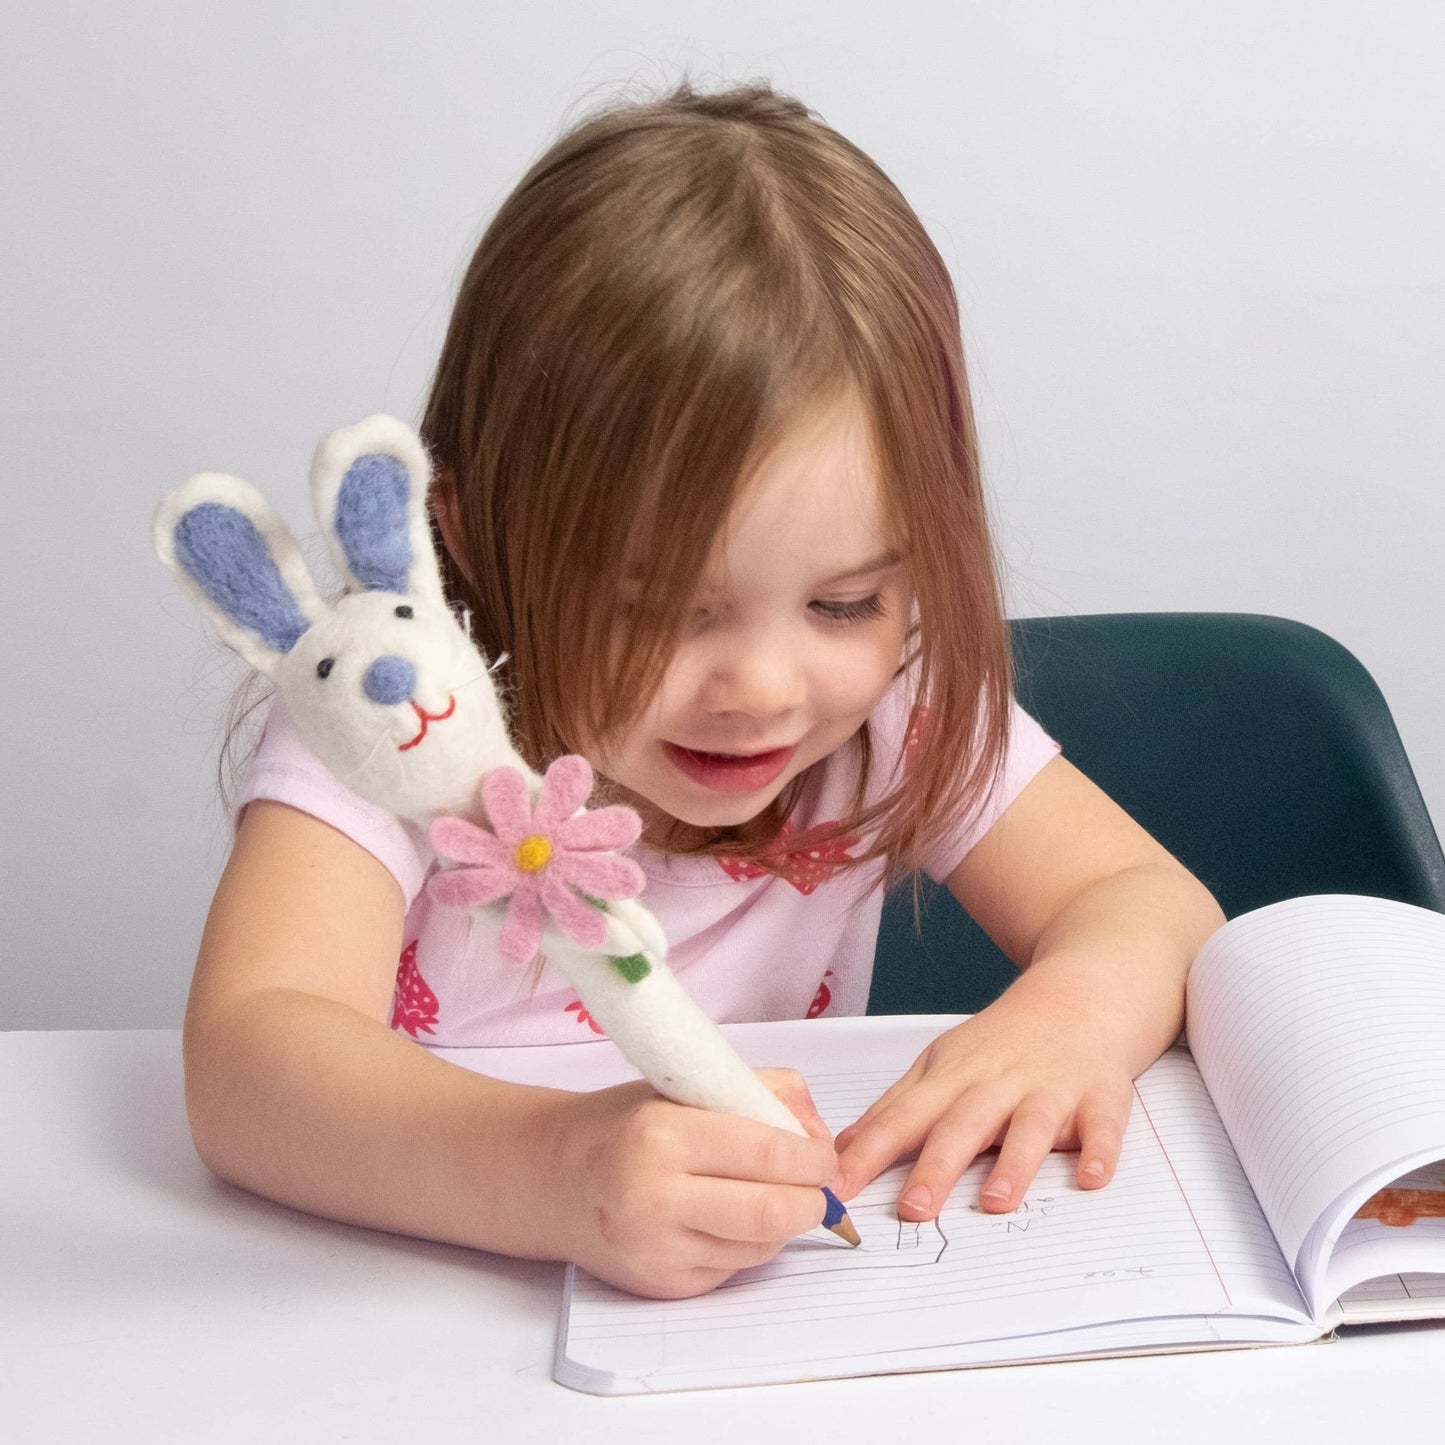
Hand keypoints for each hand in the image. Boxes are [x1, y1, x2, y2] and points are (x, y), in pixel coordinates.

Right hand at [544, 1068, 838, 1298]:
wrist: (555, 1179)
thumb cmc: (624, 1124)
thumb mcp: (685, 1086)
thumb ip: (760, 1091)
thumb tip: (818, 1133)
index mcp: (661, 1135)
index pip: (766, 1151)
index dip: (812, 1157)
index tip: (823, 1154)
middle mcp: (654, 1198)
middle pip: (772, 1211)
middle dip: (813, 1199)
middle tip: (818, 1185)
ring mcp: (657, 1250)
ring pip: (760, 1246)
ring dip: (783, 1222)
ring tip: (772, 1193)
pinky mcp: (662, 1285)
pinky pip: (734, 1268)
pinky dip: (749, 1243)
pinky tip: (731, 1217)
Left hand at [830, 1004, 1134, 1219]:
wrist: (1078, 998)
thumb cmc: (1000, 1044)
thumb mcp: (941, 1064)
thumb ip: (896, 1108)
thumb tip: (844, 1150)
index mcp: (952, 1077)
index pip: (902, 1117)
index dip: (869, 1154)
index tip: (837, 1189)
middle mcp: (997, 1083)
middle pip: (962, 1125)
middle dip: (936, 1166)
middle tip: (912, 1210)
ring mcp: (1050, 1090)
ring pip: (1029, 1128)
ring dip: (1014, 1165)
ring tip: (995, 1203)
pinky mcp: (1099, 1097)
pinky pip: (1102, 1127)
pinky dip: (1099, 1152)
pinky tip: (1091, 1179)